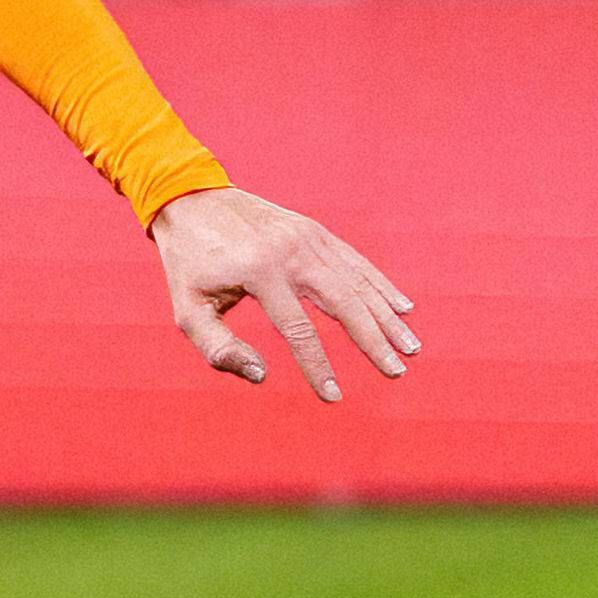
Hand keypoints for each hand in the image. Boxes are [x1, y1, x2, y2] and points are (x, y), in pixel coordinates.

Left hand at [149, 185, 415, 401]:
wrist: (190, 200)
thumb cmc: (187, 263)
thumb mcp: (187, 309)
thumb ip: (218, 347)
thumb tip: (261, 375)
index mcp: (258, 273)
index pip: (297, 330)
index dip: (318, 366)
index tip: (333, 396)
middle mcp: (290, 252)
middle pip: (343, 304)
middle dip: (373, 341)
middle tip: (396, 371)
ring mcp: (307, 238)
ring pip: (356, 282)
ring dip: (386, 316)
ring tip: (410, 347)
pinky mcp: (314, 230)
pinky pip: (354, 261)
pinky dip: (379, 285)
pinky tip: (402, 307)